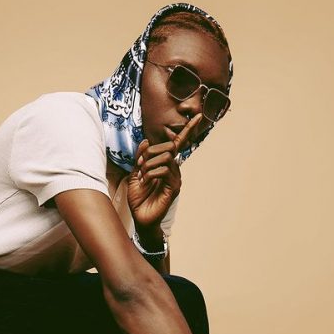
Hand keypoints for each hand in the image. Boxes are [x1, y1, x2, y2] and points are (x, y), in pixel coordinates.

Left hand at [127, 113, 202, 228]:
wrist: (140, 219)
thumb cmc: (139, 199)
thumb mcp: (134, 175)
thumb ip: (140, 158)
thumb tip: (146, 141)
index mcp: (166, 164)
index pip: (179, 144)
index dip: (188, 129)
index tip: (198, 115)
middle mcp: (174, 170)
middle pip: (169, 146)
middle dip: (150, 152)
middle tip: (138, 166)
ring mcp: (175, 179)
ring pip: (167, 156)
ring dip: (149, 163)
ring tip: (141, 176)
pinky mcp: (174, 188)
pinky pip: (166, 170)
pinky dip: (152, 172)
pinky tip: (146, 181)